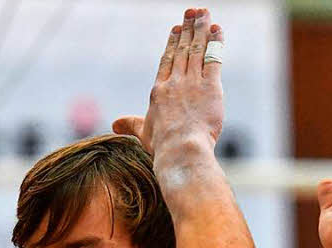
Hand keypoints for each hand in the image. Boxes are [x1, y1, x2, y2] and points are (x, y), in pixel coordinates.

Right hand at [112, 8, 223, 155]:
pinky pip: (213, 59)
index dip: (173, 43)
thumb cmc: (162, 145)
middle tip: (192, 12)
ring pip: (197, 50)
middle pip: (183, 50)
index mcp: (158, 91)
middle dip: (188, 29)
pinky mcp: (210, 87)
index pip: (167, 61)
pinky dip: (215, 42)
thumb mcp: (143, 133)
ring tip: (204, 13)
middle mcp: (175, 82)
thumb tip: (114, 125)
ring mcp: (192, 83)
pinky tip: (217, 29)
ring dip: (201, 29)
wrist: (180, 149)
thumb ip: (130, 124)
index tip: (177, 29)